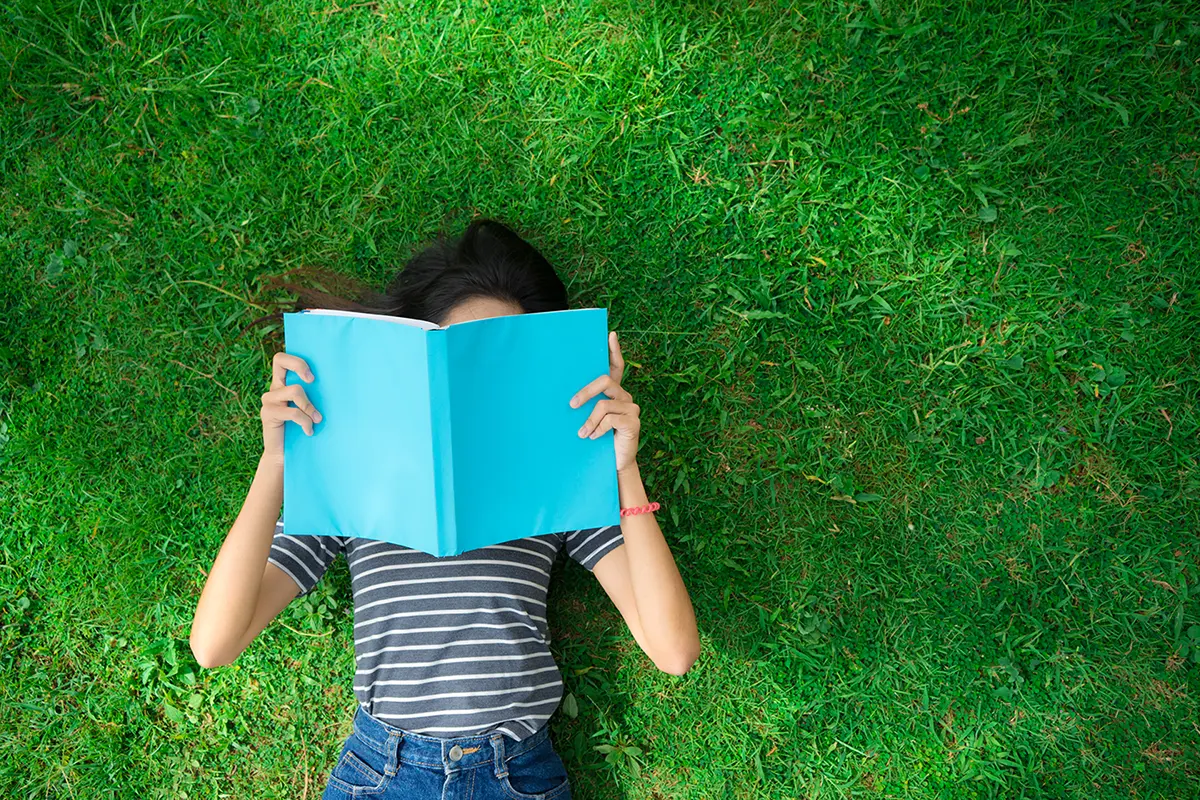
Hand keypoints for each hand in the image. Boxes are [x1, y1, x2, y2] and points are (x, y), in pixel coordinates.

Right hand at [261, 352, 322, 465]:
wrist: (284, 455)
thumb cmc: (302, 430)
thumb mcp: (309, 410)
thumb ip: (313, 396)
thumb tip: (337, 384)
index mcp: (283, 384)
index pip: (281, 359)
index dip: (297, 361)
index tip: (313, 376)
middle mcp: (274, 389)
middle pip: (279, 360)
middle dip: (300, 366)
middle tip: (312, 380)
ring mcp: (269, 400)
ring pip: (295, 390)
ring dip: (310, 407)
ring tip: (317, 420)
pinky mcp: (268, 413)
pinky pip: (293, 412)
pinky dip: (305, 422)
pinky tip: (309, 431)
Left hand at [570, 332, 640, 472]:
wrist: (614, 464)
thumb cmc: (599, 440)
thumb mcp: (590, 419)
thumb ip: (585, 406)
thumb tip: (567, 398)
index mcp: (615, 392)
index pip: (617, 366)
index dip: (615, 350)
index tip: (611, 335)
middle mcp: (625, 396)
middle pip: (605, 381)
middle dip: (585, 392)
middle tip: (571, 405)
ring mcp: (631, 408)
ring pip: (603, 405)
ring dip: (588, 421)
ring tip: (582, 434)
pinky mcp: (633, 422)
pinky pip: (609, 419)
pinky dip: (597, 429)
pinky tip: (594, 438)